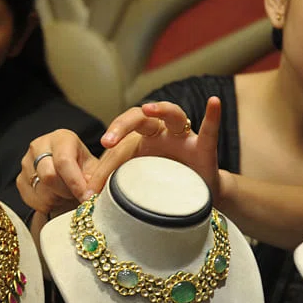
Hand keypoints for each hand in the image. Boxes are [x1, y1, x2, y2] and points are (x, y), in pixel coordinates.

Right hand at [17, 129, 100, 215]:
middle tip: (77, 196)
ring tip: (67, 194)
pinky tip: (56, 197)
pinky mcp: (20, 179)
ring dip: (59, 200)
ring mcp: (26, 162)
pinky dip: (48, 205)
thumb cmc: (82, 168)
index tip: (86, 197)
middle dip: (66, 192)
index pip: (64, 160)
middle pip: (49, 176)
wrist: (67, 173)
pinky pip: (34, 201)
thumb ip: (96, 178)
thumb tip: (91, 193)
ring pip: (42, 191)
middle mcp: (40, 146)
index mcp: (61, 138)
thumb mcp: (94, 168)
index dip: (75, 182)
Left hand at [92, 97, 221, 193]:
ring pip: (172, 114)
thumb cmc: (164, 187)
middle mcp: (161, 133)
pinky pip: (209, 130)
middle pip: (138, 119)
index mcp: (140, 141)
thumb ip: (117, 183)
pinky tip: (214, 102)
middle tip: (106, 141)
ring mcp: (183, 137)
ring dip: (160, 109)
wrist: (196, 200)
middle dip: (120, 126)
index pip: (119, 147)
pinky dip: (212, 116)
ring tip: (148, 108)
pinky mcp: (204, 148)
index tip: (91, 188)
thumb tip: (88, 193)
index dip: (104, 167)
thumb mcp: (137, 184)